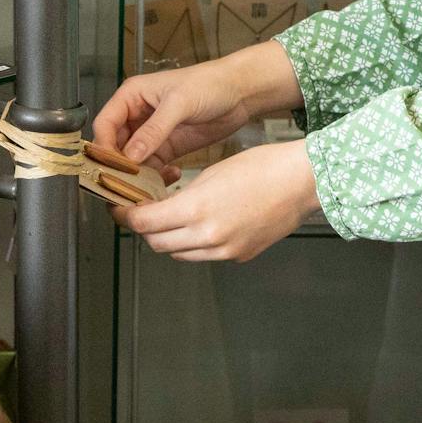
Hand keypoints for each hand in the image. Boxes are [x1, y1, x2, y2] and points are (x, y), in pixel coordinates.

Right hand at [91, 43, 303, 179]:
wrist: (240, 93)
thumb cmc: (209, 83)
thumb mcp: (180, 103)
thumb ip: (154, 130)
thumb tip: (131, 156)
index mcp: (132, 96)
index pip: (105, 124)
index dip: (104, 147)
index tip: (110, 168)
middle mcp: (137, 115)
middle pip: (115, 146)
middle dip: (118, 167)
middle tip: (125, 185)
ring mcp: (152, 134)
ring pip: (132, 160)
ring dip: (136, 176)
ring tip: (145, 189)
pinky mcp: (167, 147)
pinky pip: (151, 167)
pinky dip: (154, 177)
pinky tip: (166, 179)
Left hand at [118, 140, 318, 261]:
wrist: (301, 182)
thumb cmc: (262, 167)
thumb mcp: (212, 171)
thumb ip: (183, 193)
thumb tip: (162, 207)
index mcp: (197, 209)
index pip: (145, 223)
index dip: (126, 216)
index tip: (120, 208)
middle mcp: (208, 237)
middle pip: (157, 243)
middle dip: (144, 229)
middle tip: (141, 212)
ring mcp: (225, 251)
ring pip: (179, 253)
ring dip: (169, 238)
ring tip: (172, 217)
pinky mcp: (239, 256)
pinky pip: (205, 255)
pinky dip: (195, 243)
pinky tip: (202, 223)